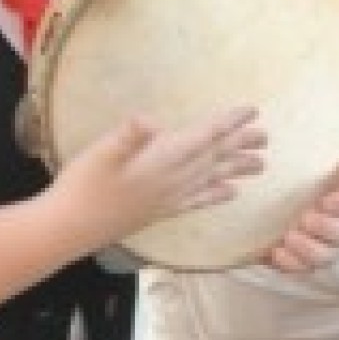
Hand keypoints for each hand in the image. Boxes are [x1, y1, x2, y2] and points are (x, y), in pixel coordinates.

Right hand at [52, 106, 265, 248]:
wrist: (72, 228)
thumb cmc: (82, 186)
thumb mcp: (100, 153)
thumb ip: (128, 137)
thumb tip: (150, 121)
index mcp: (161, 161)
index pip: (204, 138)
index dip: (229, 123)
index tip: (252, 111)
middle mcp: (173, 181)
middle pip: (215, 158)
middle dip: (241, 145)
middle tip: (267, 136)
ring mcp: (169, 198)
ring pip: (213, 180)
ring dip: (237, 170)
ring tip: (262, 165)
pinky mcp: (161, 211)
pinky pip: (198, 202)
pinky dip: (217, 196)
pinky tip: (231, 194)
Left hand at [265, 171, 338, 274]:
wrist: (285, 206)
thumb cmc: (307, 185)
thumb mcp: (320, 174)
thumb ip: (329, 172)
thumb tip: (337, 159)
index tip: (326, 200)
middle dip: (325, 228)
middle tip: (306, 218)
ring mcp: (327, 248)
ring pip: (326, 256)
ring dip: (307, 248)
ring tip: (289, 236)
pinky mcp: (306, 262)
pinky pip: (303, 270)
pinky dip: (290, 263)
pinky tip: (276, 252)